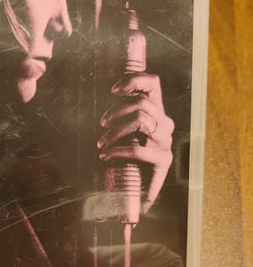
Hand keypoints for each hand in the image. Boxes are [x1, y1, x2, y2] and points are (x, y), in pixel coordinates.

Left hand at [97, 72, 173, 211]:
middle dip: (116, 112)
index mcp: (156, 110)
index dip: (134, 79)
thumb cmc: (124, 152)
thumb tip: (104, 90)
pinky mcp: (163, 160)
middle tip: (101, 124)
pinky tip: (105, 156)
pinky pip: (138, 149)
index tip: (112, 90)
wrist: (135, 186)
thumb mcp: (121, 127)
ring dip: (115, 132)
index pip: (153, 82)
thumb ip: (118, 110)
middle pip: (141, 104)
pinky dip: (118, 151)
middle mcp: (164, 123)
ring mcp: (165, 141)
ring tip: (100, 144)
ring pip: (141, 121)